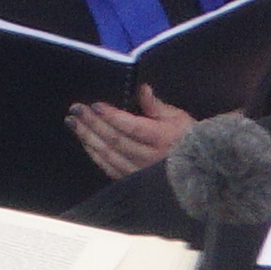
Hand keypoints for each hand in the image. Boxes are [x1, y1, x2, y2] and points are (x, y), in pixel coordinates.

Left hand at [71, 91, 193, 178]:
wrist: (196, 171)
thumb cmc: (187, 139)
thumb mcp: (178, 117)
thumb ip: (156, 105)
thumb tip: (141, 88)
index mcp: (161, 138)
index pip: (131, 127)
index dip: (111, 116)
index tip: (95, 105)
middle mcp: (148, 157)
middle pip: (115, 140)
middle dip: (93, 124)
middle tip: (76, 110)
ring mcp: (138, 172)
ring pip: (108, 154)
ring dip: (88, 138)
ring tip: (74, 123)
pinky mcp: (132, 181)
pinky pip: (109, 168)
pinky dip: (95, 154)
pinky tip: (85, 142)